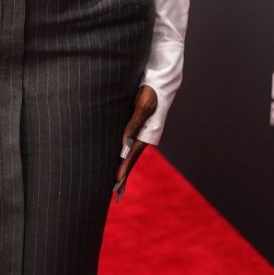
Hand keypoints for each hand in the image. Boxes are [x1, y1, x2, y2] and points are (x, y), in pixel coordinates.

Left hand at [112, 86, 159, 200]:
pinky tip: (116, 164)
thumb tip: (124, 143)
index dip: (124, 168)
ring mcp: (139, 134)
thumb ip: (133, 123)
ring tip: (116, 186)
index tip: (117, 181)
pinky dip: (122, 158)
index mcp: (146, 133)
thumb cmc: (150, 91)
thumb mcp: (142, 105)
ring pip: (129, 156)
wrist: (158, 80)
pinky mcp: (134, 128)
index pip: (132, 155)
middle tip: (115, 194)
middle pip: (131, 160)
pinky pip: (126, 146)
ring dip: (123, 170)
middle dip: (123, 177)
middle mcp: (143, 137)